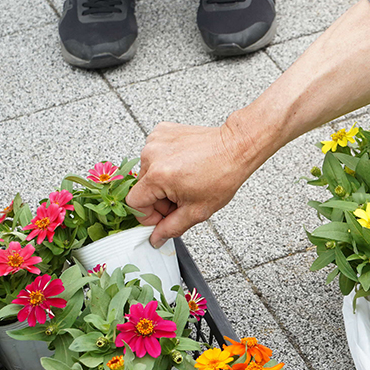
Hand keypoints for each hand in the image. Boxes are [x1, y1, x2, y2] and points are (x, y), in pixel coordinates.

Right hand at [127, 117, 255, 247]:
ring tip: (186, 180)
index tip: (164, 215)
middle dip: (159, 199)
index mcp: (158, 176)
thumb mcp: (197, 210)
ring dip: (162, 181)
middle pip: (141, 188)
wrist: (235, 147)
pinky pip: (155, 154)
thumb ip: (172, 228)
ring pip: (148, 172)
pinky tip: (184, 165)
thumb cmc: (222, 175)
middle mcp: (152, 155)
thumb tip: (156, 238)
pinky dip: (166, 163)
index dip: (148, 215)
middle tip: (182, 199)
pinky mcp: (161, 131)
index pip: (134, 203)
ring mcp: (155, 140)